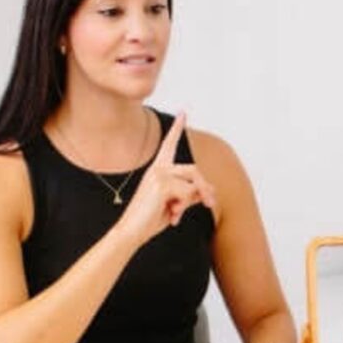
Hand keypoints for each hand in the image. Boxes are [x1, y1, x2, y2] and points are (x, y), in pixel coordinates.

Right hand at [116, 112, 216, 241]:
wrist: (131, 231)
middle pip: (194, 169)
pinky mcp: (162, 184)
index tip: (183, 111)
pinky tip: (172, 217)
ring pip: (194, 180)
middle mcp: (157, 168)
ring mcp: (159, 174)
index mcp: (157, 170)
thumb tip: (210, 189)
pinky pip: (189, 192)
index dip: (176, 128)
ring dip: (197, 198)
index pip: (169, 144)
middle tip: (210, 204)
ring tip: (181, 214)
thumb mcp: (174, 204)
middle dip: (205, 187)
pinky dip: (185, 206)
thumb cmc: (150, 220)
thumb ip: (189, 194)